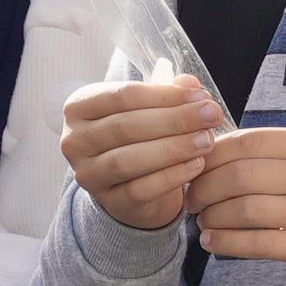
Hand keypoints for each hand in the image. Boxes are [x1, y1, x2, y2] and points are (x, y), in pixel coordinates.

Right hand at [62, 76, 221, 230]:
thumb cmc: (138, 137)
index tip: (201, 96)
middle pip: (127, 127)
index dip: (165, 95)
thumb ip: (166, 93)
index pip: (123, 96)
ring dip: (174, 148)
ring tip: (206, 140)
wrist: (129, 185)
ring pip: (129, 160)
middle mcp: (74, 140)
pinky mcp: (108, 202)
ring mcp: (88, 174)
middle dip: (175, 120)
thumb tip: (190, 83)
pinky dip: (171, 177)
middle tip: (211, 115)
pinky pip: (140, 190)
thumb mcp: (148, 109)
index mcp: (79, 107)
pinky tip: (197, 165)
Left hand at [189, 126, 285, 285]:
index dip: (212, 155)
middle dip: (205, 188)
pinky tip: (213, 243)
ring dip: (213, 216)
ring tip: (203, 221)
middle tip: (192, 199)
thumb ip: (278, 154)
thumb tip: (213, 150)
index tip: (194, 167)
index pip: (250, 142)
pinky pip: (260, 244)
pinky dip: (228, 243)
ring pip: (247, 209)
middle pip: (242, 175)